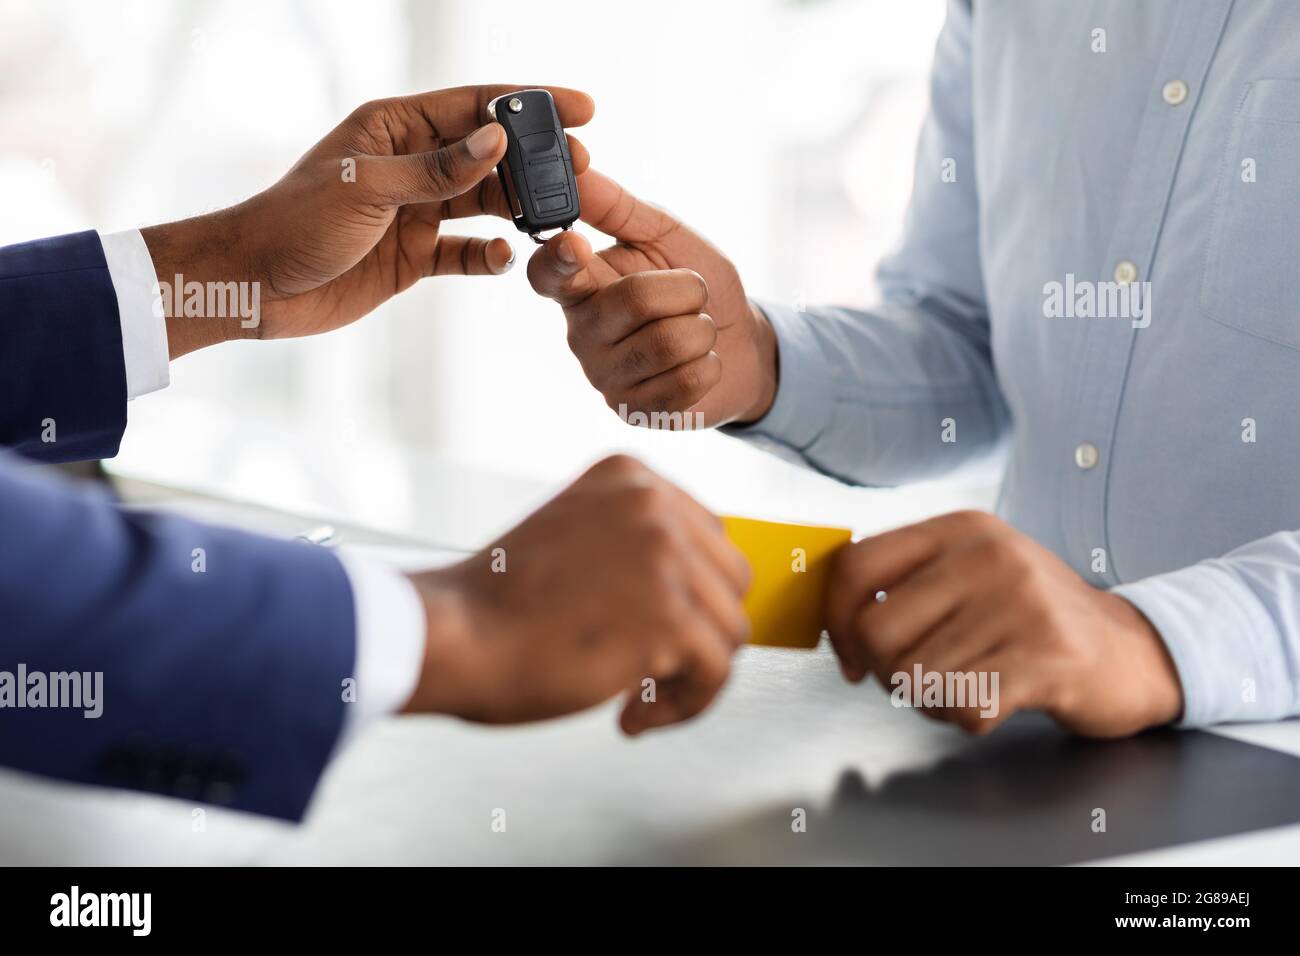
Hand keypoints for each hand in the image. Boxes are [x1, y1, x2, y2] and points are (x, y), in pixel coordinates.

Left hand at [143, 84, 593, 357]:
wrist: (254, 285)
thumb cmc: (296, 223)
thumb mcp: (369, 188)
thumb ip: (437, 170)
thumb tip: (497, 140)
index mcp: (394, 128)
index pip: (474, 106)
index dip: (529, 104)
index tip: (581, 108)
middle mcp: (410, 164)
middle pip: (488, 154)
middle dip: (535, 161)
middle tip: (582, 169)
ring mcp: (415, 211)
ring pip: (483, 203)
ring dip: (518, 209)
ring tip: (557, 215)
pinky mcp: (413, 256)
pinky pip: (464, 253)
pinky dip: (487, 256)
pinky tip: (504, 259)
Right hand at [402, 455, 751, 733]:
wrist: (451, 637)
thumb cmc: (494, 606)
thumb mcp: (573, 536)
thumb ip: (631, 544)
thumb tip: (696, 591)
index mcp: (630, 477)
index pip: (707, 538)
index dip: (688, 596)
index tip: (649, 631)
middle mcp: (655, 505)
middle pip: (729, 582)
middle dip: (698, 635)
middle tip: (651, 670)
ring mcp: (665, 557)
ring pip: (729, 631)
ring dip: (688, 678)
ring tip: (636, 701)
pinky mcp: (668, 616)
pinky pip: (714, 674)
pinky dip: (681, 707)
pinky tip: (630, 717)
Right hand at [525, 170, 777, 426]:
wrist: (739, 347)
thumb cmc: (697, 287)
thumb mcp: (663, 236)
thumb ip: (617, 206)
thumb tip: (576, 165)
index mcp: (581, 286)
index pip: (547, 274)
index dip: (557, 259)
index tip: (575, 243)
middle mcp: (582, 333)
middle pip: (632, 302)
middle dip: (686, 290)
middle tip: (694, 294)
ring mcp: (605, 376)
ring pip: (665, 343)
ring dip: (701, 329)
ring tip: (698, 329)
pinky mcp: (634, 410)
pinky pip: (683, 382)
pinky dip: (709, 365)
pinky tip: (701, 363)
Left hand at [825, 510, 1183, 736]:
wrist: (1133, 650)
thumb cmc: (1033, 619)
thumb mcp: (973, 573)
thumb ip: (908, 582)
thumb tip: (835, 618)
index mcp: (960, 530)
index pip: (856, 566)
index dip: (838, 622)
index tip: (853, 656)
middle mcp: (989, 556)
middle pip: (878, 632)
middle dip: (885, 673)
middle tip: (921, 679)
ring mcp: (1021, 604)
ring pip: (915, 678)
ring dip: (931, 701)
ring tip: (968, 686)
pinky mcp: (1047, 657)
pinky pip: (962, 705)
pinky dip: (966, 718)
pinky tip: (994, 702)